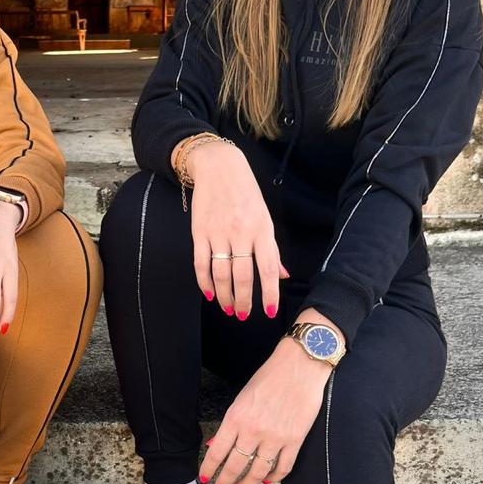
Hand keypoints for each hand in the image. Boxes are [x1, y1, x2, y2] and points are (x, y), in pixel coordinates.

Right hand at [181, 139, 288, 317]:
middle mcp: (241, 232)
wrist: (219, 167)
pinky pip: (201, 263)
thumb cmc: (246, 194)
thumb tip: (282, 276)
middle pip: (242, 276)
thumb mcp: (265, 218)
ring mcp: (219, 232)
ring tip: (228, 308)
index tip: (270, 312)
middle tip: (244, 316)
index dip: (269, 293)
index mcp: (262, 229)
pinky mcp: (200, 232)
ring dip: (224, 296)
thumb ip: (271, 249)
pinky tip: (209, 293)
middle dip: (244, 301)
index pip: (268, 268)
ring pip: (221, 274)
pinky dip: (204, 282)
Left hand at [199, 337, 331, 483]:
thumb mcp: (242, 396)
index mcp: (236, 417)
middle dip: (225, 480)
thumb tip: (217, 445)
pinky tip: (268, 480)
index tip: (204, 477)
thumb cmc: (270, 376)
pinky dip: (274, 478)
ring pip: (258, 471)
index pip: (217, 451)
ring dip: (248, 483)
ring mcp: (275, 437)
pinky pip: (283, 467)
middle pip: (235, 466)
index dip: (209, 468)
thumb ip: (231, 423)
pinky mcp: (295, 440)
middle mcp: (253, 430)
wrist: (300, 366)